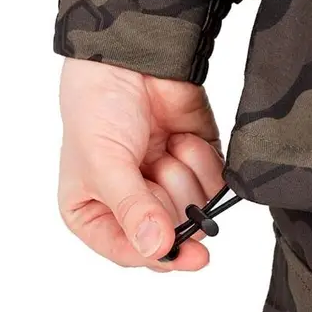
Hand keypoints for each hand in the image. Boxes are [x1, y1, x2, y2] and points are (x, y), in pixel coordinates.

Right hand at [58, 59, 224, 270]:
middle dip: (168, 198)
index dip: (161, 256)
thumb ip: (132, 208)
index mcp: (94, 214)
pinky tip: (181, 139)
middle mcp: (132, 206)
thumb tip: (157, 249)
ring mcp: (167, 187)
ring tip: (163, 146)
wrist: (131, 55)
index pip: (132, 253)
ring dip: (183, 174)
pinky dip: (202, 160)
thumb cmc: (98, 106)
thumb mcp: (104, 162)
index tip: (191, 255)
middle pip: (173, 236)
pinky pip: (216, 185)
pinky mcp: (196, 166)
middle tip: (153, 166)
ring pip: (198, 212)